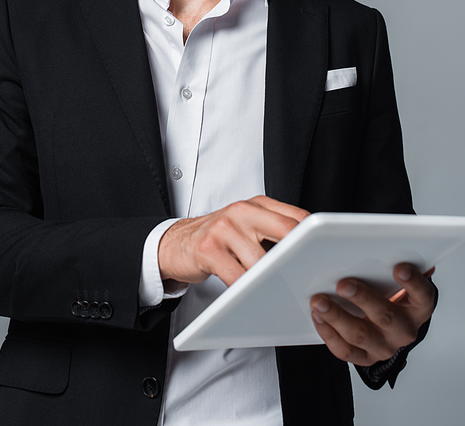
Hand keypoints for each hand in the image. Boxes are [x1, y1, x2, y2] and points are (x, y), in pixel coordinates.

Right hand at [158, 195, 308, 286]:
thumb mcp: (247, 225)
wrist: (176, 243)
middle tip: (306, 278)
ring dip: (270, 281)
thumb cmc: (218, 238)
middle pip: (285, 232)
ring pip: (260, 261)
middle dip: (297, 257)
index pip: (295, 217)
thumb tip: (308, 254)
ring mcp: (224, 228)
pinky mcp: (209, 249)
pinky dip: (246, 291)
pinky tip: (250, 296)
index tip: (323, 258)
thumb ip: (273, 230)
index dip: (312, 238)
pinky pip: (236, 276)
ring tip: (276, 293)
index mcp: (257, 204)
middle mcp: (242, 210)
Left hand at [310, 264, 435, 365]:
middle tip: (342, 284)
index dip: (413, 282)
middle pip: (385, 315)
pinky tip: (317, 316)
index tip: (399, 267)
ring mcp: (384, 346)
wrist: (388, 327)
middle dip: (362, 298)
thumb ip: (396, 262)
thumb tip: (393, 243)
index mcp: (418, 307)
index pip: (423, 295)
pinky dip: (328, 332)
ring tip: (318, 300)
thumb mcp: (398, 279)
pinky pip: (345, 350)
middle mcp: (404, 329)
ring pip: (360, 334)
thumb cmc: (390, 293)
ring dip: (336, 316)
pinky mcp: (365, 357)